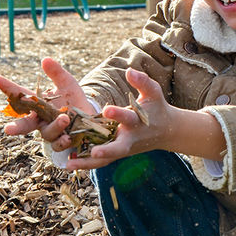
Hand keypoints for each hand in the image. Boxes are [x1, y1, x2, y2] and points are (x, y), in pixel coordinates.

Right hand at [0, 57, 93, 151]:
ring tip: (64, 118)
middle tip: (7, 129)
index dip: (8, 88)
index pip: (20, 95)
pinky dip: (63, 141)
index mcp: (38, 104)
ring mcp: (51, 131)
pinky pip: (60, 144)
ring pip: (47, 133)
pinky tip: (68, 137)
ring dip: (55, 126)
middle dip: (16, 128)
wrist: (89, 116)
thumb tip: (45, 59)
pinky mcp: (63, 141)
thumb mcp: (67, 83)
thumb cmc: (74, 99)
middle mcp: (41, 119)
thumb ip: (57, 73)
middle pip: (25, 125)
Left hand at [66, 68, 225, 170]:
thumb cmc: (156, 107)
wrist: (166, 131)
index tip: (106, 109)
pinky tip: (68, 163)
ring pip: (106, 159)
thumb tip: (129, 70)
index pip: (128, 117)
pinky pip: (101, 162)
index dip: (118, 114)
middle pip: (119, 147)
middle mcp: (130, 138)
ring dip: (89, 162)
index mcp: (138, 122)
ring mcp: (123, 149)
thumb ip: (142, 81)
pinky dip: (87, 164)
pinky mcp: (117, 155)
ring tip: (69, 164)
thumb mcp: (152, 92)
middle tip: (94, 152)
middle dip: (107, 150)